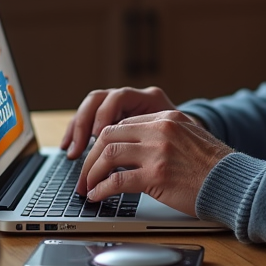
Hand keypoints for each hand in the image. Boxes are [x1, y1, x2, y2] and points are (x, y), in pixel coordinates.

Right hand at [60, 86, 178, 158]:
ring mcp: (122, 106)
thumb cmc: (188, 149)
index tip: (98, 138)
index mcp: (151, 99)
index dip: (105, 116)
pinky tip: (69, 148)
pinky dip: (78, 133)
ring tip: (71, 152)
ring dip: (77, 128)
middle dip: (84, 123)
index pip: (119, 98)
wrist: (195, 147)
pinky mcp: (114, 118)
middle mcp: (133, 98)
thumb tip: (133, 167)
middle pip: (99, 99)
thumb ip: (153, 148)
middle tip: (78, 149)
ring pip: (90, 107)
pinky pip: (90, 119)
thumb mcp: (175, 146)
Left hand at [76, 111, 232, 216]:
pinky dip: (101, 189)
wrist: (235, 183)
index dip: (103, 143)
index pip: (122, 124)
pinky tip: (97, 197)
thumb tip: (132, 153)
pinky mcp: (157, 176)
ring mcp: (158, 152)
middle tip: (84, 174)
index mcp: (167, 118)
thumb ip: (163, 138)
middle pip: (109, 136)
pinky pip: (117, 181)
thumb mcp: (189, 139)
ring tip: (87, 187)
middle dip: (91, 157)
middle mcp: (160, 130)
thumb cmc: (215, 168)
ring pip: (108, 155)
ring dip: (92, 173)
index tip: (96, 158)